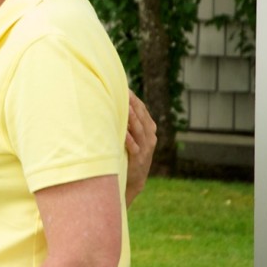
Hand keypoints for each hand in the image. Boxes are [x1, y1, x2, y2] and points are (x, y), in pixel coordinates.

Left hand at [124, 90, 155, 206]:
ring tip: (124, 107)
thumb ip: (128, 121)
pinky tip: (122, 132)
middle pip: (142, 117)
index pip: (142, 110)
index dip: (134, 99)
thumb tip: (116, 101)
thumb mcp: (133, 135)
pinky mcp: (139, 159)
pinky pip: (134, 147)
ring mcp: (146, 148)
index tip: (124, 87)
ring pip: (139, 130)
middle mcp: (150, 137)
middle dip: (133, 104)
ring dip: (132, 118)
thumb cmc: (130, 153)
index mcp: (149, 129)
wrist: (134, 179)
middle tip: (123, 92)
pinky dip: (129, 139)